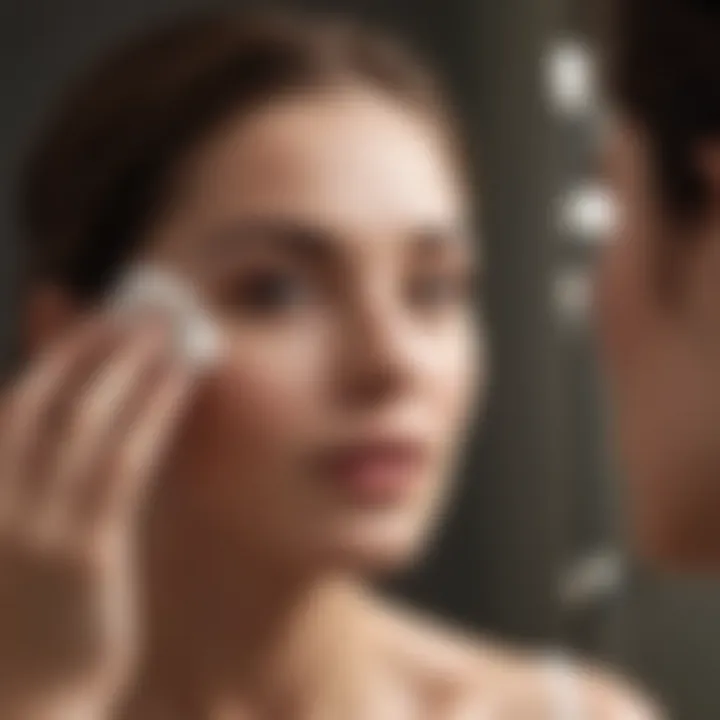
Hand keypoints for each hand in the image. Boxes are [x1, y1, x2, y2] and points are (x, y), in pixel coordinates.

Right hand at [0, 318, 196, 718]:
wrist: (24, 709)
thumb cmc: (27, 624)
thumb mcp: (21, 546)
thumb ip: (41, 472)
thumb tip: (64, 431)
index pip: (17, 401)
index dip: (52, 349)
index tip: (84, 310)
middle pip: (43, 396)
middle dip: (89, 344)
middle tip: (135, 309)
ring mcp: (35, 524)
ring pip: (84, 419)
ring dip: (126, 364)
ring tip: (163, 328)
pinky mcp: (84, 550)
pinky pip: (123, 462)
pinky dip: (152, 411)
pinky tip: (180, 378)